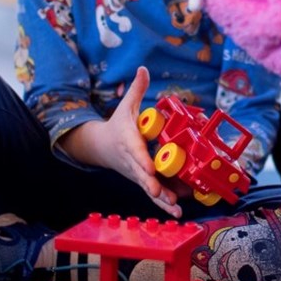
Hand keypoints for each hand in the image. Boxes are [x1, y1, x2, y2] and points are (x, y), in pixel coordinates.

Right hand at [60, 67, 181, 217]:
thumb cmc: (119, 125)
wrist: (103, 146)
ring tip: (175, 209)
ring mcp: (137, 174)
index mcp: (128, 141)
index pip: (135, 152)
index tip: (150, 170)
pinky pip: (154, 194)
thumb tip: (143, 68)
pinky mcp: (143, 181)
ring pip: (149, 189)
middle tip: (160, 194)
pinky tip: (177, 212)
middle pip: (142, 175)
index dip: (143, 162)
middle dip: (151, 185)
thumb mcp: (126, 106)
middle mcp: (132, 161)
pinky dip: (164, 203)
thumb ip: (137, 90)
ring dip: (161, 200)